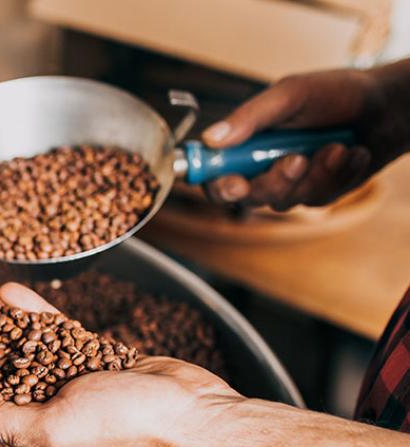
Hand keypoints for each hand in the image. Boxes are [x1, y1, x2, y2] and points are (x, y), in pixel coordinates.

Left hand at [0, 280, 243, 446]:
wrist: (190, 413)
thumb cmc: (123, 427)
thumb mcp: (50, 428)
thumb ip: (1, 421)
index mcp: (28, 431)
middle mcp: (44, 406)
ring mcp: (69, 380)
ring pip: (20, 341)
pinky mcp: (94, 358)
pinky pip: (54, 332)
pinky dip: (33, 312)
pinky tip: (9, 291)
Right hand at [202, 64, 409, 209]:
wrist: (388, 106)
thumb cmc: (337, 93)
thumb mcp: (291, 95)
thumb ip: (250, 116)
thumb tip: (210, 138)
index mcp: (246, 141)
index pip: (214, 173)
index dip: (216, 183)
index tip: (234, 182)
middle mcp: (261, 166)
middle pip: (247, 196)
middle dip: (275, 181)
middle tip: (296, 160)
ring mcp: (289, 183)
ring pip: (284, 200)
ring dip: (315, 174)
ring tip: (338, 146)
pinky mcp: (316, 193)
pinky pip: (317, 198)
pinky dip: (338, 174)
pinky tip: (352, 153)